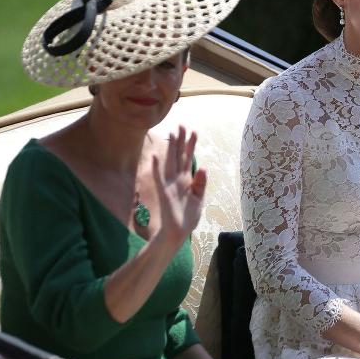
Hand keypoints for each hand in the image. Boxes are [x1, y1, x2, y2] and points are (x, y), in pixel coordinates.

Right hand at [152, 126, 206, 247]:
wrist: (177, 233)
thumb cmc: (187, 218)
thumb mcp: (199, 199)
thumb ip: (200, 184)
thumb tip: (204, 167)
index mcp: (187, 181)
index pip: (188, 159)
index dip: (190, 146)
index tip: (193, 131)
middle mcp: (178, 180)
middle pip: (179, 156)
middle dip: (181, 141)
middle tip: (182, 124)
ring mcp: (170, 185)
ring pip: (171, 162)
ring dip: (171, 148)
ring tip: (171, 133)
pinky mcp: (165, 193)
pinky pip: (160, 178)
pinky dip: (157, 168)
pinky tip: (155, 156)